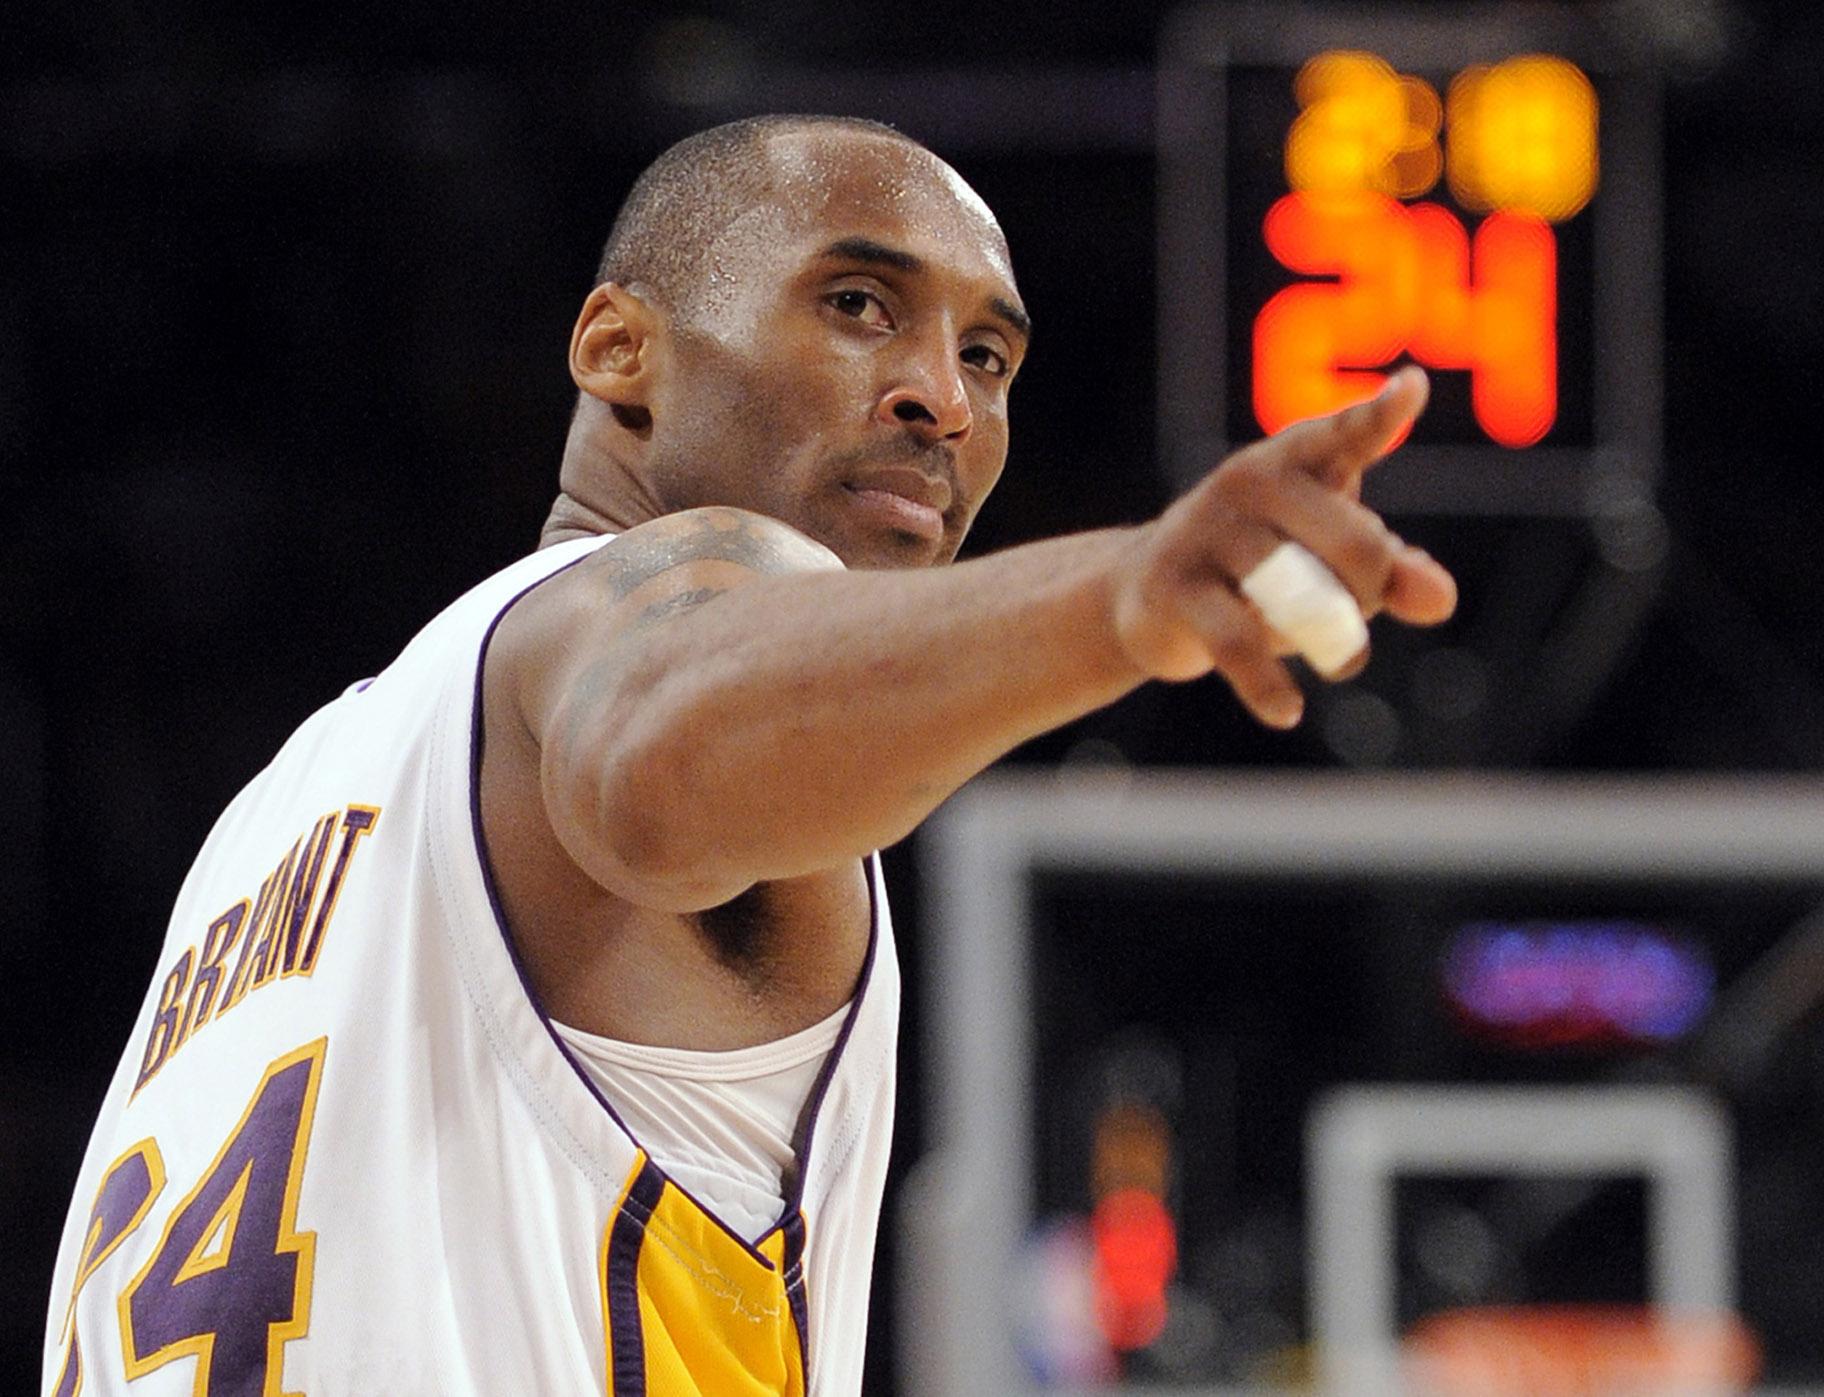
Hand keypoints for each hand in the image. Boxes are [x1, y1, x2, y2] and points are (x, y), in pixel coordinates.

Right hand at [1110, 367, 1456, 726]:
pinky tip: (1287, 711)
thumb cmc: (1262, 569)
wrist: (1145, 598)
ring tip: (1343, 659)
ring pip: (1299, 595)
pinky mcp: (1173, 586)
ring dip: (1332, 638)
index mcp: (1296, 460)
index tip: (1410, 392)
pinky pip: (1237, 642)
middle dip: (1374, 588)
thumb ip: (1395, 572)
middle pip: (1354, 541)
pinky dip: (1268, 685)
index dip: (1378, 417)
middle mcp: (1249, 481)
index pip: (1345, 435)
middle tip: (1359, 613)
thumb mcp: (1331, 563)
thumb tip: (1440, 600)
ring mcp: (1206, 530)